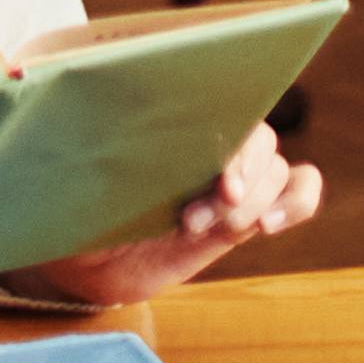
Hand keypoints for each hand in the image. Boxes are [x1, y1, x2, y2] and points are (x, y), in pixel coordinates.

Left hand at [11, 123, 330, 309]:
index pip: (222, 110)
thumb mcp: (69, 176)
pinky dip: (295, 203)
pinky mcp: (246, 211)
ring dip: (252, 204)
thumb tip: (66, 102)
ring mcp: (234, 175)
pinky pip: (297, 193)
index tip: (219, 182)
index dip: (231, 145)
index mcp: (172, 120)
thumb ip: (80, 147)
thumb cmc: (69, 208)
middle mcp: (209, 141)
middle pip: (259, 141)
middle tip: (197, 219)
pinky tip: (268, 226)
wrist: (82, 260)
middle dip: (240, 182)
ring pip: (277, 171)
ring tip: (209, 230)